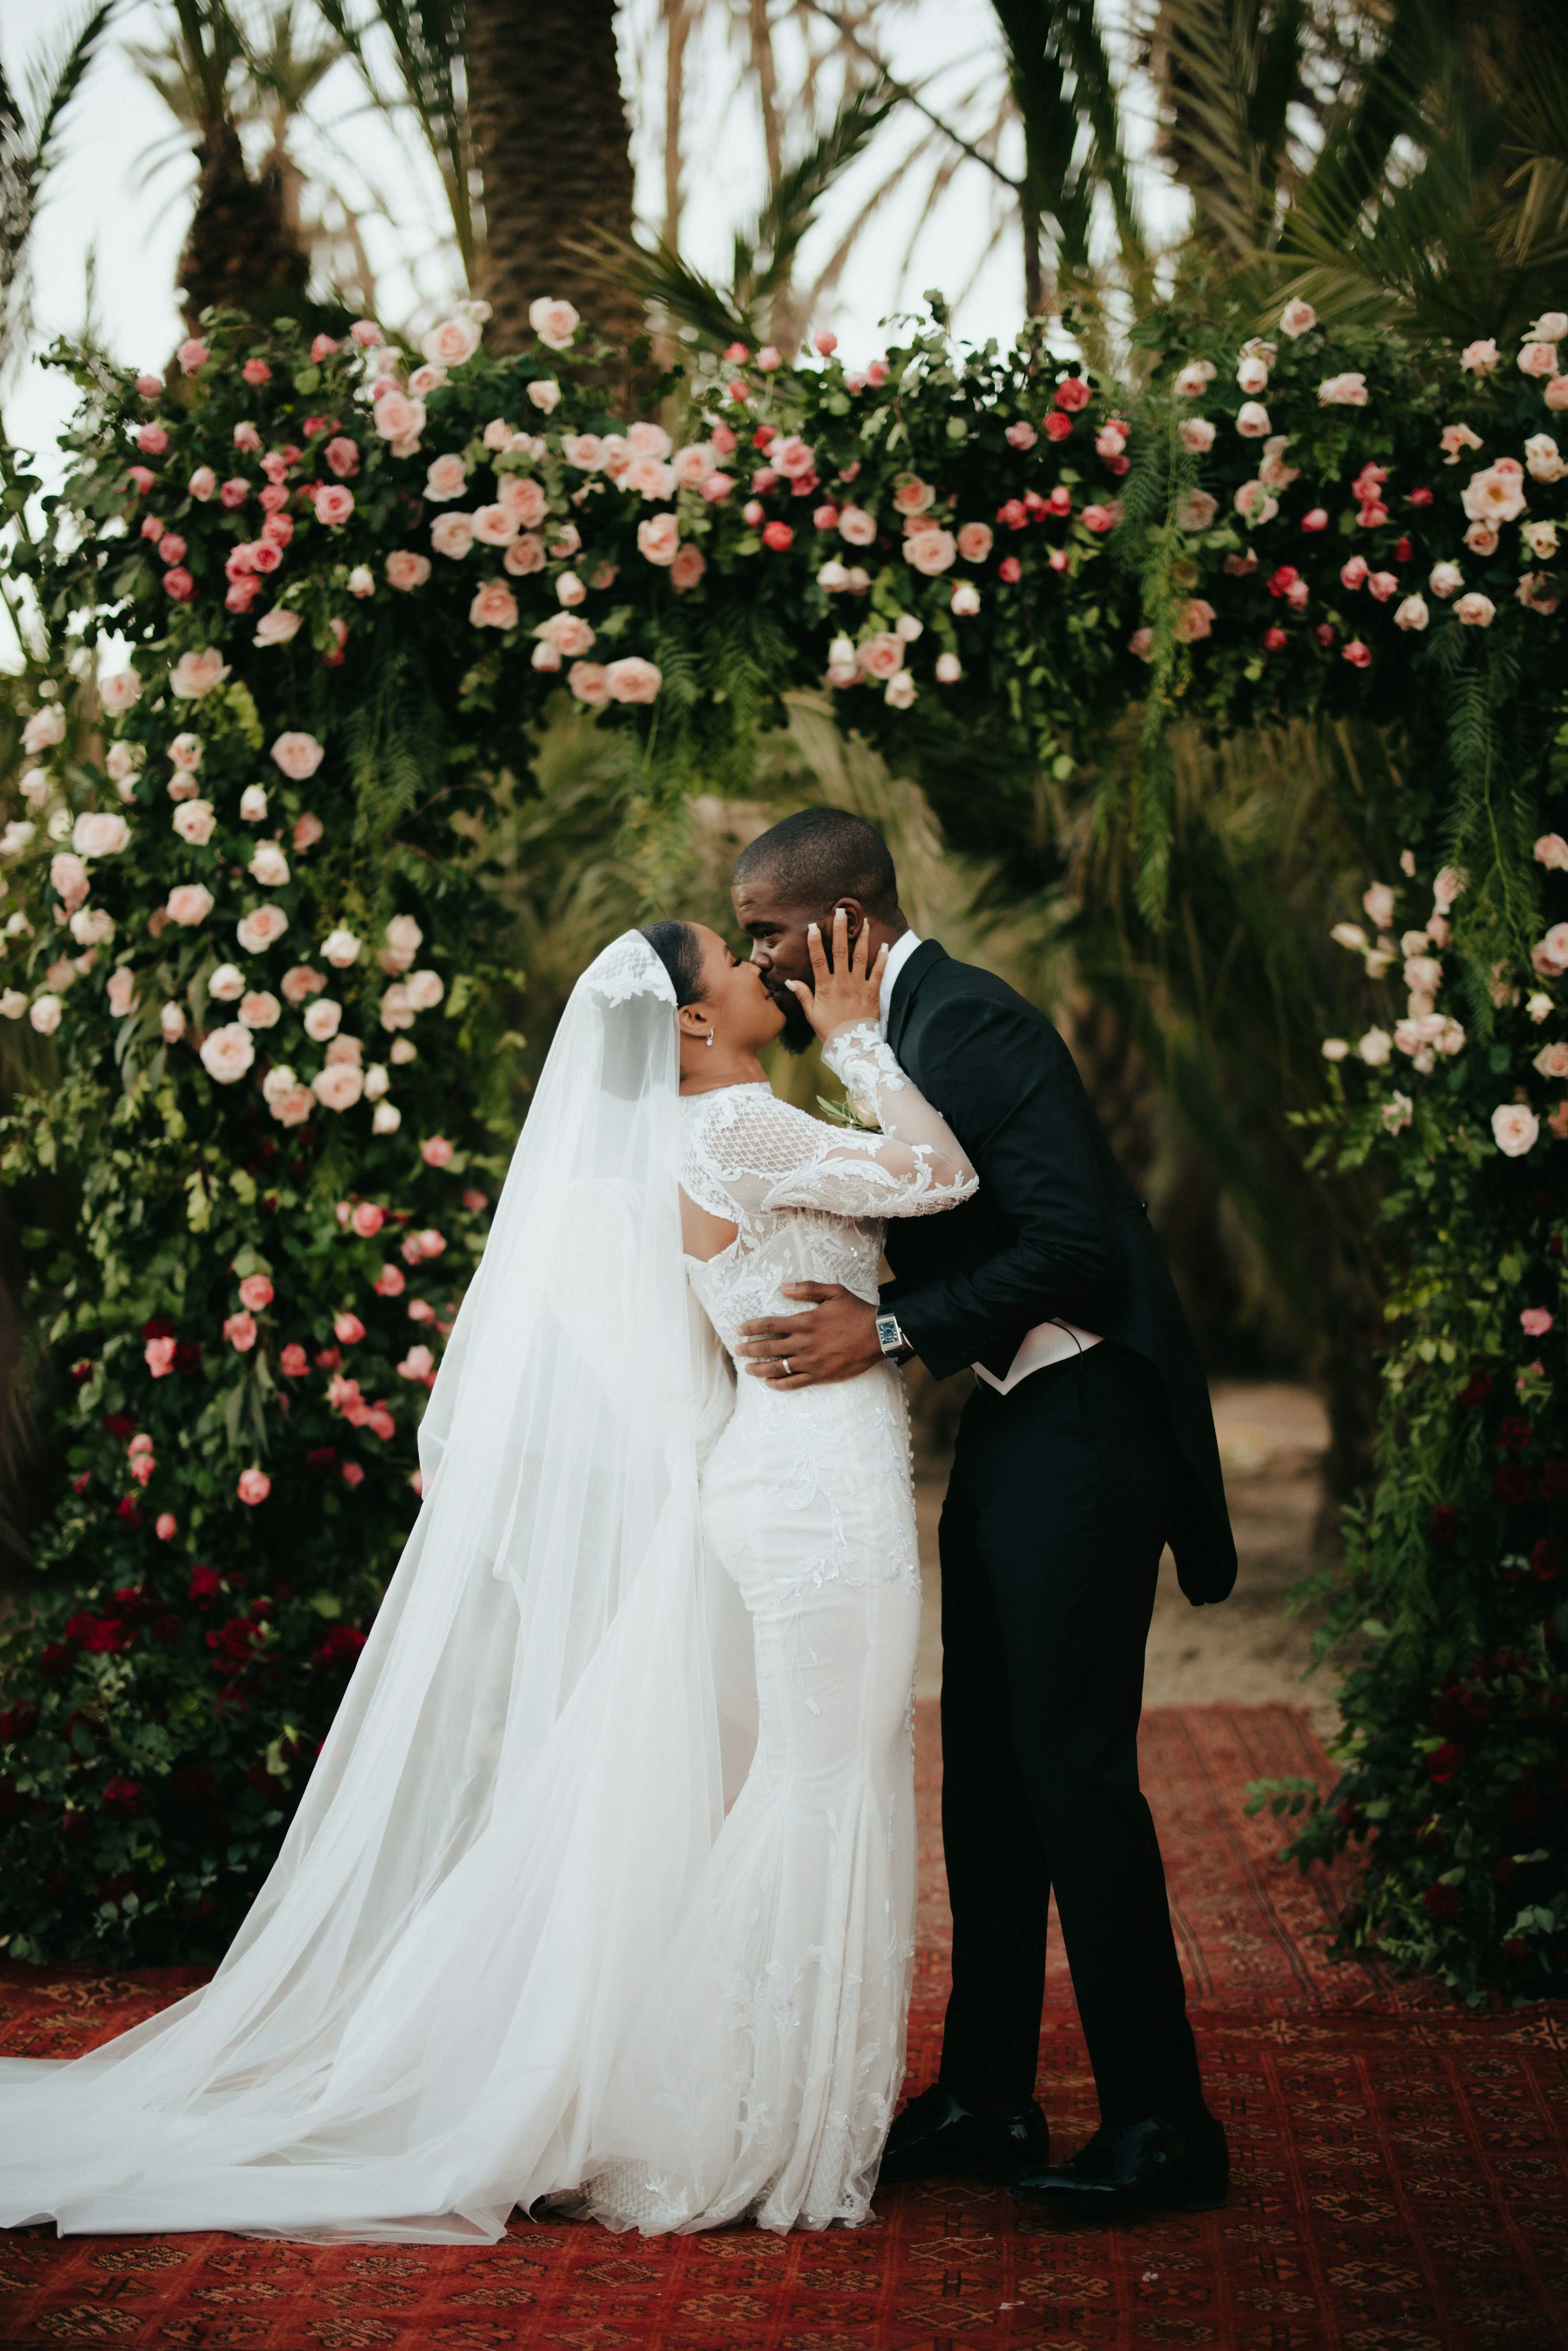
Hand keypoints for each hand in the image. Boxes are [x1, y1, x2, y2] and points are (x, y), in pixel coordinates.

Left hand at [734, 1282, 882, 1388]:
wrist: (878, 1335)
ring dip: (759, 1369)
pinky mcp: (820, 1375)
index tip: (739, 1329)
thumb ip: (807, 1289)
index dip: (751, 1327)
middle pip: (768, 1348)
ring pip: (778, 1368)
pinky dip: (780, 1384)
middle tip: (737, 1350)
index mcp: (805, 1322)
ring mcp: (811, 1362)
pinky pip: (795, 1383)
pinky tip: (770, 1384)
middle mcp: (804, 1343)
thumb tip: (783, 1287)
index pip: (769, 1325)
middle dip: (749, 1349)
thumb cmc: (856, 1312)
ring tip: (748, 1369)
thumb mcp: (834, 1292)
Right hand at [784, 906, 887, 1045]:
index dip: (815, 942)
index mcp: (825, 987)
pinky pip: (879, 972)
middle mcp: (842, 982)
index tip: (813, 926)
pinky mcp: (872, 992)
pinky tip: (885, 946)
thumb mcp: (812, 1015)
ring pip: (860, 957)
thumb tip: (790, 981)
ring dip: (862, 938)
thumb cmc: (830, 1031)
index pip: (818, 960)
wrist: (853, 1046)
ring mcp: (858, 986)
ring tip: (864, 921)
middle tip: (841, 912)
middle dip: (840, 930)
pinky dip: (883, 959)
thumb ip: (803, 996)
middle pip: (840, 951)